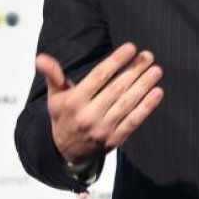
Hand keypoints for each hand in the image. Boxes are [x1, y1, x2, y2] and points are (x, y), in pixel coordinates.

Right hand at [36, 43, 164, 163]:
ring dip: (144, 86)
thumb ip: (53, 75)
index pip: (99, 76)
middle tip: (149, 56)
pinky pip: (133, 121)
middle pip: (116, 88)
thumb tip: (40, 58)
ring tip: (156, 71)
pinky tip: (157, 93)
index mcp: (74, 102)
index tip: (132, 47)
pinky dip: (147, 107)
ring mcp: (102, 129)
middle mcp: (88, 116)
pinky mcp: (114, 140)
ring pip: (127, 104)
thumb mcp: (54, 96)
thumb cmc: (63, 116)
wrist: (65, 151)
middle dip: (134, 70)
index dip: (116, 60)